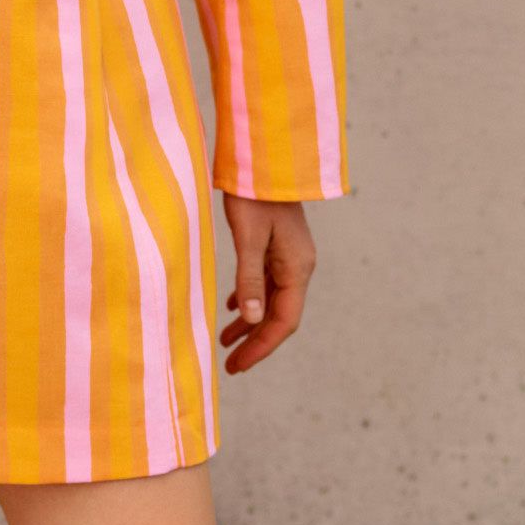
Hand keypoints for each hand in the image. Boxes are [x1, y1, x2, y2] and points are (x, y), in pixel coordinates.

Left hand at [218, 195, 313, 371]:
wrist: (265, 160)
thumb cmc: (254, 195)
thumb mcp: (248, 238)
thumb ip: (250, 279)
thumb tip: (252, 319)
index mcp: (297, 268)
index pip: (284, 321)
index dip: (262, 346)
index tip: (239, 365)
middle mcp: (298, 267)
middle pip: (280, 315)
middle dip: (256, 341)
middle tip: (231, 364)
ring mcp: (289, 257)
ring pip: (272, 301)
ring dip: (251, 323)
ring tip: (226, 341)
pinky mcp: (278, 247)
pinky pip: (267, 283)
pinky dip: (251, 299)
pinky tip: (235, 308)